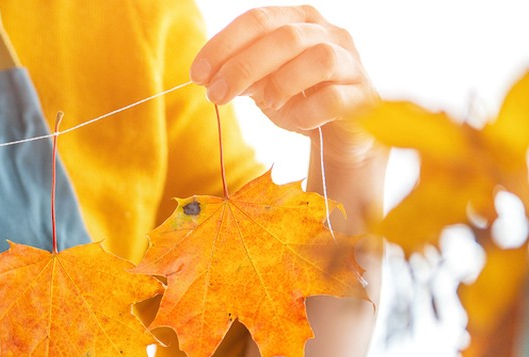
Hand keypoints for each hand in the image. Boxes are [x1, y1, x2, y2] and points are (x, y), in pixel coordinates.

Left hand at [191, 5, 378, 167]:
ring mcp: (351, 62)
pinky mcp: (363, 97)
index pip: (258, 19)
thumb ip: (239, 73)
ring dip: (281, 83)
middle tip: (216, 95)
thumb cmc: (296, 99)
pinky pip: (334, 98)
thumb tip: (209, 76)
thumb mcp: (261, 83)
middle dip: (243, 66)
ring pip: (319, 58)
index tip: (198, 74)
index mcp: (298, 21)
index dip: (223, 45)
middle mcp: (329, 33)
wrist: (336, 134)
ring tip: (266, 103)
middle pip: (285, 36)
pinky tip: (293, 120)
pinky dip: (306, 111)